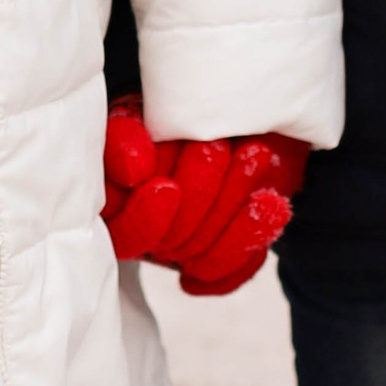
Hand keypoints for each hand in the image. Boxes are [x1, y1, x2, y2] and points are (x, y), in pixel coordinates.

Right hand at [101, 95, 308, 297]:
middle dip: (199, 193)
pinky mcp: (218, 256)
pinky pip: (232, 270)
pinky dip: (254, 233)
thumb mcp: (135, 115)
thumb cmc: (162, 114)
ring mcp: (183, 253)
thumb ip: (121, 138)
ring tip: (253, 153)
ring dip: (231, 200)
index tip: (167, 187)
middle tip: (216, 147)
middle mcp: (146, 239)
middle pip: (171, 244)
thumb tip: (136, 170)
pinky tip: (271, 200)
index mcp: (114, 211)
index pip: (122, 236)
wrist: (223, 116)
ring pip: (204, 255)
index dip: (143, 220)